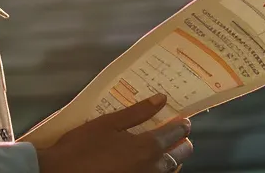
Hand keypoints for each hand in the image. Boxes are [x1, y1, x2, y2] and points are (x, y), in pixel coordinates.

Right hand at [35, 94, 193, 172]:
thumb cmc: (82, 146)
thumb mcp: (108, 123)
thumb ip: (137, 112)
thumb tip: (162, 99)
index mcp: (148, 147)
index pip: (176, 133)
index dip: (181, 124)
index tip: (182, 119)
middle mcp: (153, 168)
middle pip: (180, 155)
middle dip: (181, 142)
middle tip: (174, 134)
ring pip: (171, 171)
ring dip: (171, 159)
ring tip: (163, 150)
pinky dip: (159, 171)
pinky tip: (147, 165)